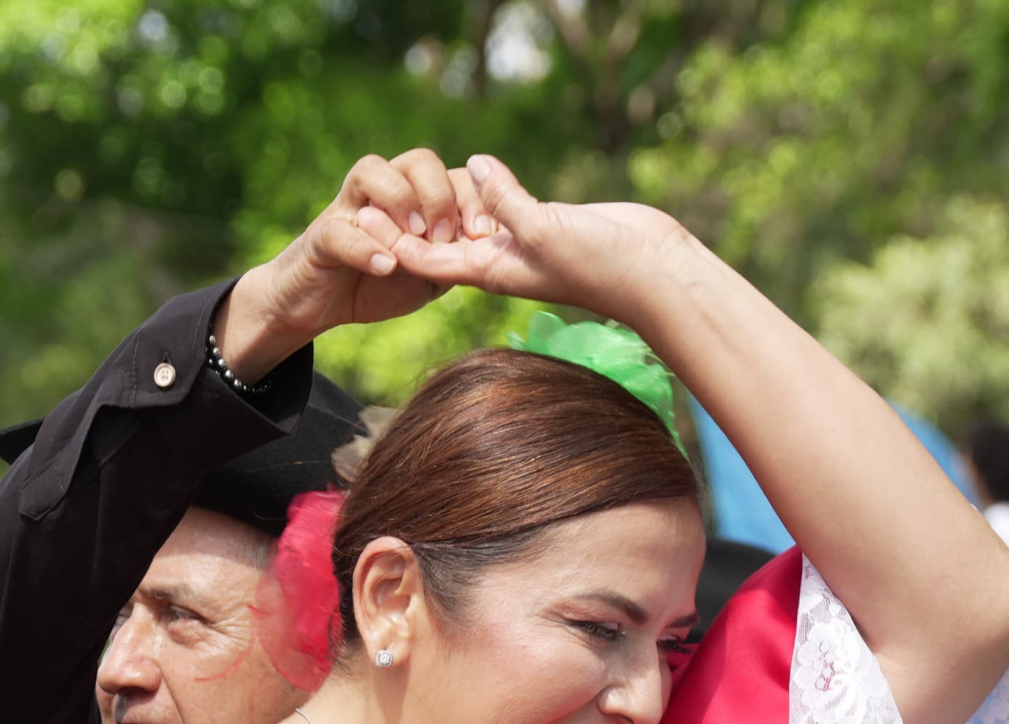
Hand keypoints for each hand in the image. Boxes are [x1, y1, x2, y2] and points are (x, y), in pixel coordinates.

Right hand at [216, 149, 486, 375]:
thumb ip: (453, 256)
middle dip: (440, 195)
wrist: (318, 304)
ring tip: (414, 240)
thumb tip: (490, 246)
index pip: (452, 174)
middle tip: (447, 237)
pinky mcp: (321, 237)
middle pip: (417, 160)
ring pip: (372, 170)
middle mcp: (382, 191)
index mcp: (414, 197)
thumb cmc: (377, 282)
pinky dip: (365, 246)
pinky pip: (341, 230)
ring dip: (400, 200)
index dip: (472, 199)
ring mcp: (349, 208)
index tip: (484, 235)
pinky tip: (386, 266)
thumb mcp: (428, 273)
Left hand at [381, 155, 692, 325]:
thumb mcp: (542, 228)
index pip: (429, 261)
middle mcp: (500, 259)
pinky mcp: (544, 223)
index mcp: (491, 271)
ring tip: (406, 188)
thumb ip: (506, 199)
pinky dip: (485, 192)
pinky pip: (503, 206)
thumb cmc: (598, 262)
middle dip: (407, 226)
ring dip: (444, 208)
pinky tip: (471, 174)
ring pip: (471, 221)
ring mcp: (522, 243)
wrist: (649, 270)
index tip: (359, 226)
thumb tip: (477, 168)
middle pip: (442, 242)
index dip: (392, 244)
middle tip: (368, 202)